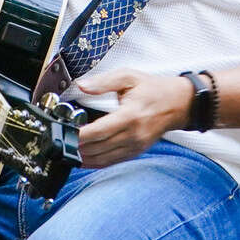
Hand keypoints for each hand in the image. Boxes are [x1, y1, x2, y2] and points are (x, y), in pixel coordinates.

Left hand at [74, 69, 193, 166]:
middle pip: (99, 147)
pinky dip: (95, 162)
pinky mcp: (136, 151)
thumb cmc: (154, 90)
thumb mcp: (129, 77)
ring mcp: (135, 146)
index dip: (80, 135)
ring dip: (84, 157)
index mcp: (130, 115)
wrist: (180, 104)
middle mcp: (133, 134)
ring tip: (67, 151)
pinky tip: (82, 159)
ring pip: (103, 158)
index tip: (65, 133)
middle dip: (77, 147)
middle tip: (60, 142)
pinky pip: (112, 161)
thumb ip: (103, 82)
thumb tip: (82, 85)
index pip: (100, 130)